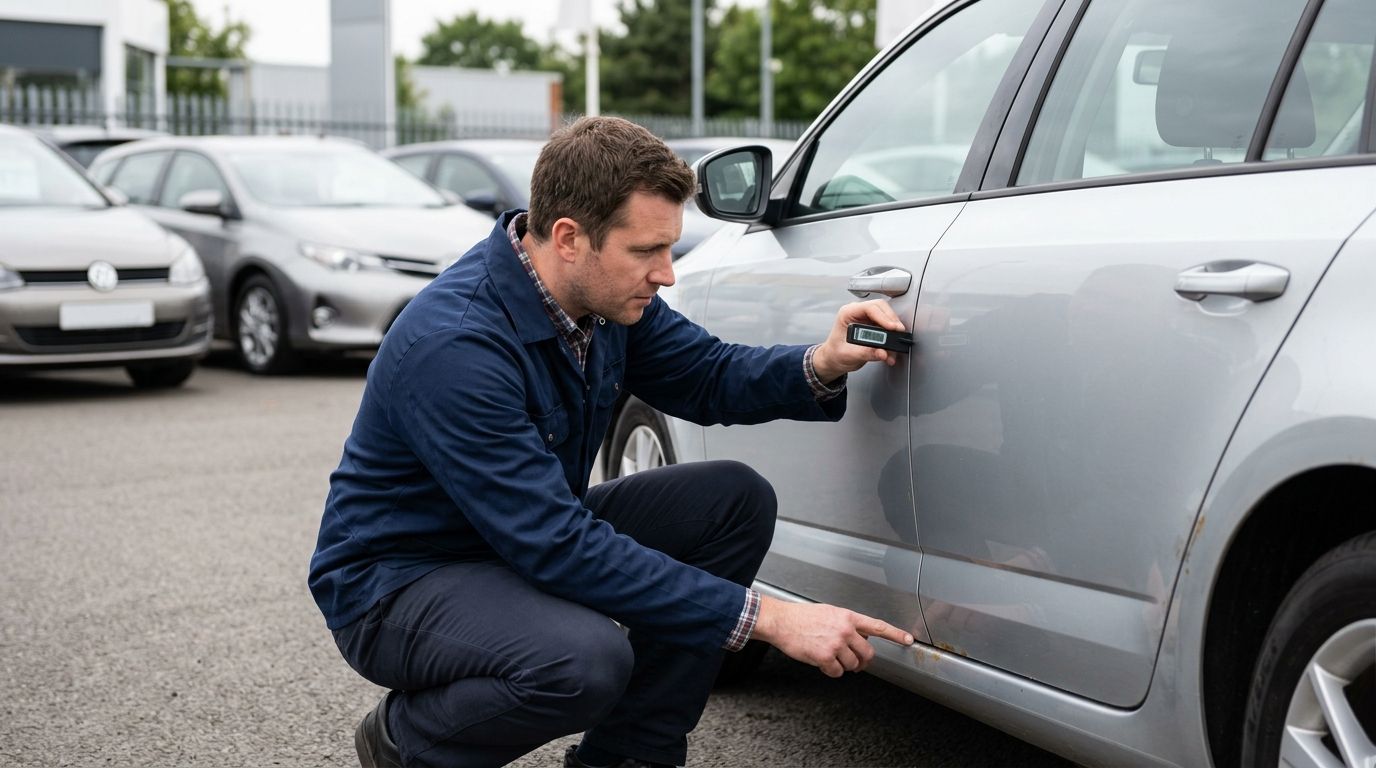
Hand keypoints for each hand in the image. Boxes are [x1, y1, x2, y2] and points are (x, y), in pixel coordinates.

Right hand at [750, 595, 914, 677]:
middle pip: (867, 653)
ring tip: (830, 657)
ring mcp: (836, 643)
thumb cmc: (802, 617)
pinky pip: (837, 672)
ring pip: (853, 665)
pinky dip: (831, 671)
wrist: (782, 621)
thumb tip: (860, 638)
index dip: (895, 634)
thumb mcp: (830, 613)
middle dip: (862, 661)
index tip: (909, 640)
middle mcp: (845, 629)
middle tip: (854, 662)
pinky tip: (821, 661)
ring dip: (843, 666)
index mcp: (847, 617)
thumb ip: (847, 624)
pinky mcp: (825, 657)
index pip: (877, 626)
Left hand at [810, 299, 906, 384]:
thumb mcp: (848, 355)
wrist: (834, 359)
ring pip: (887, 317)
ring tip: (894, 348)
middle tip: (899, 333)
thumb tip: (882, 352)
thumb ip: (866, 353)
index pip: (869, 308)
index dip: (883, 317)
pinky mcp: (873, 327)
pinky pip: (887, 329)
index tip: (892, 327)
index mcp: (847, 313)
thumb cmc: (835, 353)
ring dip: (893, 332)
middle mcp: (858, 313)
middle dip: (892, 321)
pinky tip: (890, 351)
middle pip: (881, 309)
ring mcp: (866, 319)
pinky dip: (891, 340)